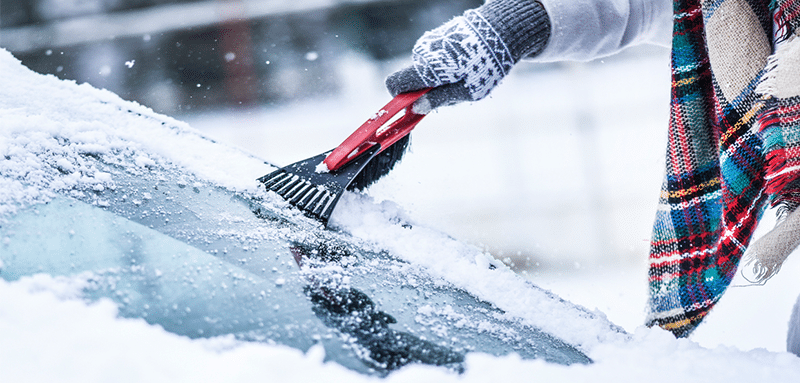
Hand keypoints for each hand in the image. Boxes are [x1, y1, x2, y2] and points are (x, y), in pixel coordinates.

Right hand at [385, 0, 549, 111]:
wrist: (501, 30)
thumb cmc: (486, 65)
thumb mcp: (466, 91)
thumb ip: (438, 100)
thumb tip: (415, 108)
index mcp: (427, 69)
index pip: (394, 84)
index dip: (399, 98)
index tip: (415, 105)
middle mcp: (422, 53)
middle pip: (412, 79)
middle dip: (426, 90)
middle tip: (454, 91)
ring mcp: (428, 42)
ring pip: (424, 69)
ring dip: (438, 77)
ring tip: (464, 75)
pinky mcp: (437, 36)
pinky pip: (432, 57)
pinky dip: (444, 65)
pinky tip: (464, 63)